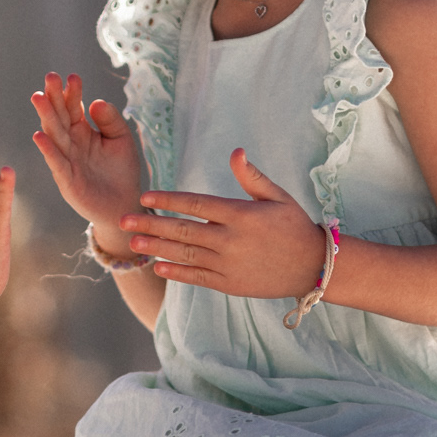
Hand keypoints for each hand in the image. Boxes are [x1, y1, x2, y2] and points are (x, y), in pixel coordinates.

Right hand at [30, 72, 142, 251]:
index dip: (72, 92)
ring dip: (46, 117)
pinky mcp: (67, 180)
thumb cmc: (122, 170)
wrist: (125, 205)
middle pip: (60, 116)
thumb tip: (95, 102)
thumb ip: (111, 120)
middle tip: (50, 76)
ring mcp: (66, 160)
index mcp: (82, 130)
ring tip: (38, 97)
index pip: (74, 106)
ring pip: (54, 135)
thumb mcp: (122, 139)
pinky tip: (39, 135)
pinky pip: (57, 163)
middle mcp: (70, 143)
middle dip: (54, 97)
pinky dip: (48, 150)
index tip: (72, 76)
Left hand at [120, 149, 325, 298]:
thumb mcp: (277, 196)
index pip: (196, 204)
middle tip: (123, 220)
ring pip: (186, 255)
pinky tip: (158, 266)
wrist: (314, 267)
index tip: (145, 196)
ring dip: (157, 248)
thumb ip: (252, 176)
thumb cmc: (294, 226)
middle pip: (183, 230)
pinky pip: (198, 278)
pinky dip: (177, 273)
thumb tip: (235, 151)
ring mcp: (229, 265)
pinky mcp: (231, 285)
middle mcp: (231, 240)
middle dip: (151, 224)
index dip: (168, 199)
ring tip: (133, 242)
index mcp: (241, 214)